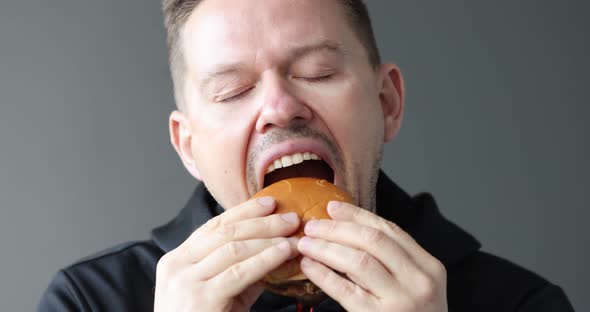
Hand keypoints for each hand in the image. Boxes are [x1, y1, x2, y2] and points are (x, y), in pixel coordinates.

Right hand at [154, 196, 299, 311]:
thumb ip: (240, 272)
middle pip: (224, 232)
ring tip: (291, 233)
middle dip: (260, 221)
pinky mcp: (201, 297)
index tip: (269, 203)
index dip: (243, 212)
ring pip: (233, 247)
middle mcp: (176, 265)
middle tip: (288, 216)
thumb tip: (276, 251)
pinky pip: (240, 271)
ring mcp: (186, 281)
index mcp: (176, 260)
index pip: (213, 227)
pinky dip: (265, 258)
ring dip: (267, 237)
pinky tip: (283, 252)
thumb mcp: (217, 294)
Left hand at [297, 201, 446, 311]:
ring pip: (358, 261)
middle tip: (313, 226)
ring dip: (326, 248)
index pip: (390, 230)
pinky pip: (345, 290)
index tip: (333, 208)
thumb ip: (393, 260)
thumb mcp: (416, 285)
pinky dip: (323, 274)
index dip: (358, 216)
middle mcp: (418, 281)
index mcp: (429, 266)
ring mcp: (399, 300)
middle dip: (338, 229)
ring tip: (306, 243)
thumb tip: (349, 229)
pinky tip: (309, 266)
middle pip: (373, 241)